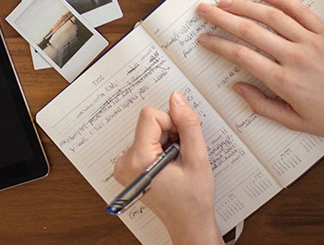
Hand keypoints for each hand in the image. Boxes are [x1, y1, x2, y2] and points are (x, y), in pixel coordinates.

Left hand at [114, 91, 222, 244]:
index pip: (150, 116)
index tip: (181, 141)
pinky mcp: (129, 165)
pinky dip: (161, 146)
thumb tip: (176, 98)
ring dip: (167, 140)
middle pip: (149, 122)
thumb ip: (188, 124)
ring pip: (149, 129)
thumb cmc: (193, 200)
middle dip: (170, 133)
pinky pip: (146, 139)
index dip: (172, 123)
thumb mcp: (198, 158)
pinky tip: (170, 164)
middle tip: (180, 156)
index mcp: (138, 160)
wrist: (189, 224)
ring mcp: (125, 165)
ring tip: (176, 162)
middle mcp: (125, 162)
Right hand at [196, 0, 323, 143]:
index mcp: (284, 81)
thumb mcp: (293, 122)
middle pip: (250, 30)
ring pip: (271, 16)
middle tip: (205, 9)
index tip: (204, 38)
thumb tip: (237, 87)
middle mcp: (295, 57)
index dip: (218, 44)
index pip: (241, 55)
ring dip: (245, 6)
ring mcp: (311, 41)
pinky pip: (299, 10)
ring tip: (226, 1)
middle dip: (222, 18)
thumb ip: (261, 105)